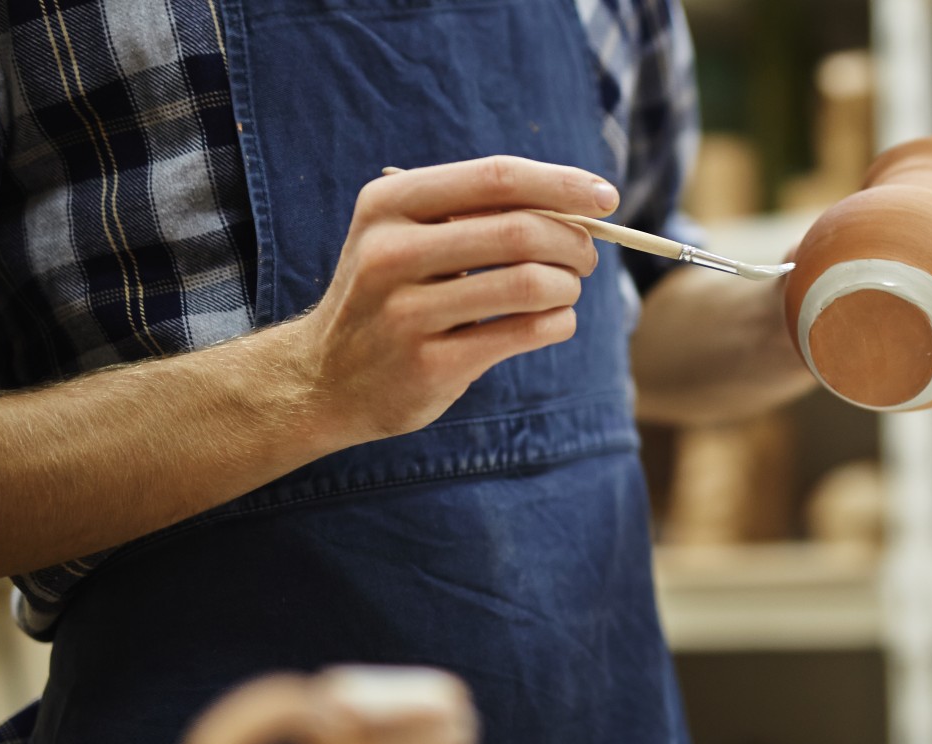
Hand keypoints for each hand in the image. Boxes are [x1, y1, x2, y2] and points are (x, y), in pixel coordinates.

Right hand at [288, 156, 620, 443]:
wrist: (325, 378)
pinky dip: (558, 323)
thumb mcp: (410, 235)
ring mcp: (406, 313)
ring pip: (530, 285)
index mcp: (389, 205)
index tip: (606, 197)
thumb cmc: (393, 293)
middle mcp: (390, 253)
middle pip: (520, 231)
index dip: (561, 183)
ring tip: (565, 291)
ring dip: (568, 287)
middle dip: (574, 242)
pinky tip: (552, 322)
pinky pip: (525, 333)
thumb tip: (582, 201)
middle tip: (586, 258)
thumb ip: (480, 212)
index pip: (495, 177)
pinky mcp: (429, 365)